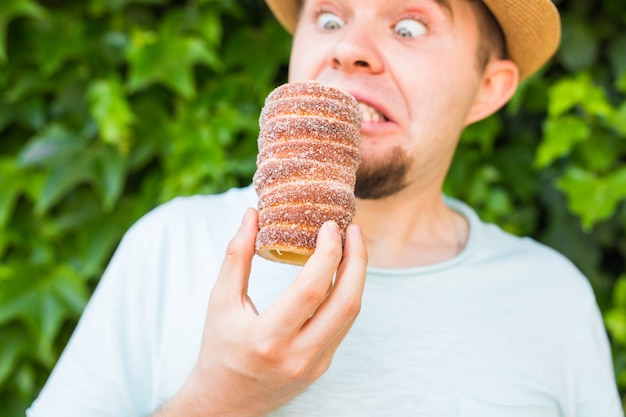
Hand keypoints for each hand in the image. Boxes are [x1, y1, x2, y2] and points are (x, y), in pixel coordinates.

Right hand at [156, 208, 367, 416]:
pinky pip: (343, 326)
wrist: (224, 403)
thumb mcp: (220, 301)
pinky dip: (347, 295)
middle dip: (357, 260)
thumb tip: (252, 214)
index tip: (332, 225)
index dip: (328, 253)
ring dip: (357, 276)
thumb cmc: (219, 348)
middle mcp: (297, 356)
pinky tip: (342, 273)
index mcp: (267, 339)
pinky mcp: (322, 367)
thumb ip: (237, 256)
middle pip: (346, 303)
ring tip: (352, 246)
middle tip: (354, 230)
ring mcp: (315, 365)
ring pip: (351, 315)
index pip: (312, 290)